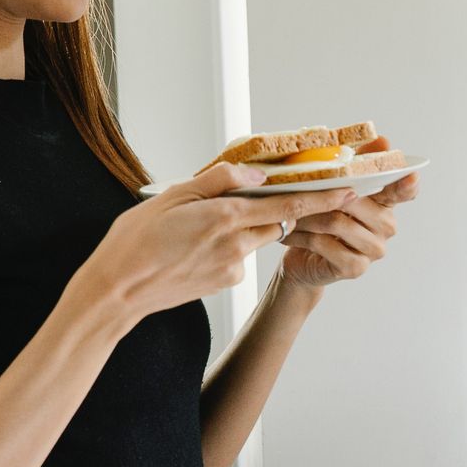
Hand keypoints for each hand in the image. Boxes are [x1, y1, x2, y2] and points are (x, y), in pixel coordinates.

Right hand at [83, 163, 353, 321]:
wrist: (117, 292)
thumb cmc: (135, 240)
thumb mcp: (172, 196)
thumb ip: (217, 182)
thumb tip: (254, 174)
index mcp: (224, 217)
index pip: (288, 204)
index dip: (321, 198)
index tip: (349, 191)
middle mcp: (235, 244)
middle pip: (276, 220)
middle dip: (275, 208)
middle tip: (249, 196)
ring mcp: (232, 268)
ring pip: (256, 239)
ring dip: (245, 227)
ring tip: (202, 227)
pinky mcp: (224, 284)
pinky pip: (239, 259)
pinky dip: (228, 248)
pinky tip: (195, 249)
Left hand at [280, 137, 420, 289]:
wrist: (303, 259)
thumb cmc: (319, 218)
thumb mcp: (333, 187)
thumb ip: (356, 163)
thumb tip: (383, 140)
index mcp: (384, 204)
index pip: (403, 192)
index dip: (407, 184)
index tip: (411, 174)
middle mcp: (386, 227)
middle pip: (357, 202)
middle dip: (323, 195)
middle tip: (297, 192)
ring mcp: (374, 249)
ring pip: (338, 223)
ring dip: (308, 216)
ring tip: (288, 213)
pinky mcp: (356, 267)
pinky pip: (326, 245)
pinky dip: (303, 237)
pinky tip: (289, 234)